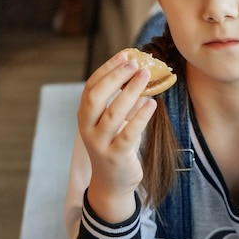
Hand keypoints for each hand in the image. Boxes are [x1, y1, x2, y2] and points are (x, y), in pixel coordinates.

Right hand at [77, 50, 156, 221]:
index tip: (125, 55)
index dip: (107, 69)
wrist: (113, 183)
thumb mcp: (117, 122)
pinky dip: (140, 117)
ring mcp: (100, 143)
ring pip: (112, 114)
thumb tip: (143, 75)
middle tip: (136, 63)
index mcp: (85, 116)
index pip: (91, 87)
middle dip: (115, 77)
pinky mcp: (116, 156)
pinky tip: (152, 103)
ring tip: (146, 76)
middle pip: (96, 97)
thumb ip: (126, 101)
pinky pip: (128, 133)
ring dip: (130, 92)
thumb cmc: (116, 145)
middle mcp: (88, 128)